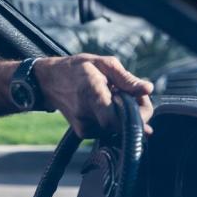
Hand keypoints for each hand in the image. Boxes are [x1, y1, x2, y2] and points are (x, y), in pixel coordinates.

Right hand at [33, 55, 153, 137]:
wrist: (48, 82)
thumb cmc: (77, 69)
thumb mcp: (103, 64)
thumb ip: (126, 78)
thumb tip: (148, 89)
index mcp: (91, 93)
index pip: (116, 119)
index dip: (136, 118)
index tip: (142, 105)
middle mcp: (85, 113)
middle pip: (121, 125)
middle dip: (134, 113)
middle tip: (133, 96)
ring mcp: (83, 126)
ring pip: (116, 128)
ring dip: (122, 115)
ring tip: (113, 97)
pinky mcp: (83, 132)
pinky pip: (107, 129)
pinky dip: (112, 119)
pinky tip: (104, 106)